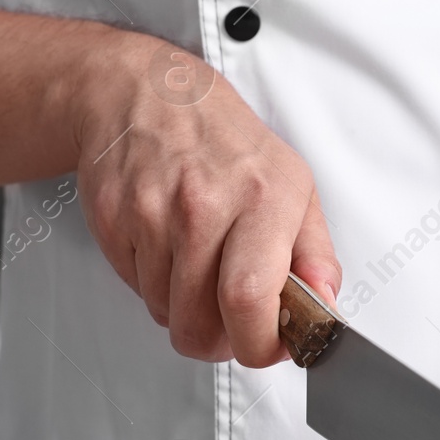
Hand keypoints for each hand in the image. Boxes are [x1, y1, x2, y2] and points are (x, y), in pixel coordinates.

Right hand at [69, 34, 340, 364]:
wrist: (143, 93)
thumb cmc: (223, 139)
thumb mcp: (293, 183)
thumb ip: (315, 253)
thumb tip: (325, 306)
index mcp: (262, 198)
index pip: (250, 301)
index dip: (258, 345)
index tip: (267, 346)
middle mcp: (204, 205)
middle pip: (200, 325)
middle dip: (218, 341)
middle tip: (230, 320)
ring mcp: (152, 214)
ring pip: (166, 313)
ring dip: (184, 308)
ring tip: (197, 262)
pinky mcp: (114, 221)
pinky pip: (135, 289)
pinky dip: (153, 282)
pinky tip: (166, 244)